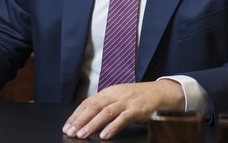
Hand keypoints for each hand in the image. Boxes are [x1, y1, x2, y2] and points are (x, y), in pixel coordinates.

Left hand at [62, 80, 184, 139]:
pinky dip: (113, 127)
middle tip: (70, 132)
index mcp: (109, 92)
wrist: (160, 92)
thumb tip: (86, 118)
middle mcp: (116, 95)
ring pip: (106, 112)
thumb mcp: (119, 97)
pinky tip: (105, 135)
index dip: (76, 114)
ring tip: (83, 135)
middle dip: (80, 120)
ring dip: (92, 124)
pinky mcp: (137, 109)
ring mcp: (127, 101)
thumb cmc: (137, 98)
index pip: (88, 102)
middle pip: (94, 106)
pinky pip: (123, 118)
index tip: (67, 125)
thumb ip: (105, 105)